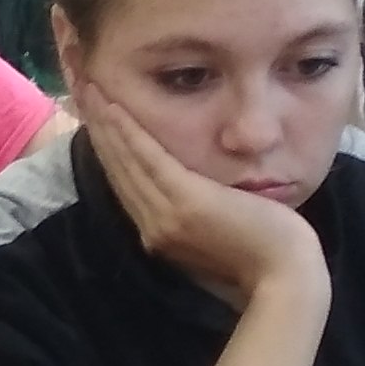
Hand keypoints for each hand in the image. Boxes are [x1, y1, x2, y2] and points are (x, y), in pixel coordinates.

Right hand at [70, 74, 325, 316]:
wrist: (284, 275)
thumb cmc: (265, 254)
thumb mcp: (219, 228)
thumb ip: (195, 211)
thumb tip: (188, 183)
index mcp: (159, 234)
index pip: (124, 183)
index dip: (106, 147)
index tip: (94, 116)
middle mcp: (152, 226)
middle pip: (116, 169)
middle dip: (96, 128)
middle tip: (80, 91)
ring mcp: (165, 216)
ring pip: (124, 160)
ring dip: (103, 122)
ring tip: (87, 89)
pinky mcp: (185, 203)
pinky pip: (147, 158)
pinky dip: (127, 132)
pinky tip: (113, 108)